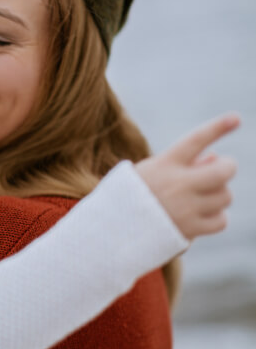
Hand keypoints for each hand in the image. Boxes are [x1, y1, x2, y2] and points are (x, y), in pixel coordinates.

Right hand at [136, 114, 238, 239]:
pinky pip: (221, 220)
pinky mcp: (189, 229)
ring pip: (225, 196)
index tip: (236, 119)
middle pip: (224, 171)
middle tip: (219, 170)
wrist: (112, 230)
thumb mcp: (151, 171)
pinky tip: (201, 215)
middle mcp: (177, 185)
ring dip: (218, 195)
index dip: (218, 128)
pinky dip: (216, 217)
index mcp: (164, 164)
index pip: (195, 140)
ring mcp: (185, 208)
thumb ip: (184, 162)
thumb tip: (216, 158)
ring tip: (199, 198)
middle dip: (227, 168)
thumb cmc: (133, 195)